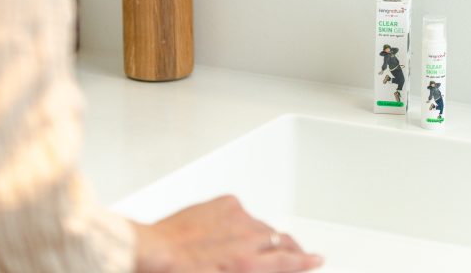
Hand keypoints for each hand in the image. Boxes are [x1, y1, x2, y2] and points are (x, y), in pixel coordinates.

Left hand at [134, 195, 322, 272]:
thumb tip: (260, 267)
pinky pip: (241, 211)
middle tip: (295, 253)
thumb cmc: (181, 272)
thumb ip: (250, 271)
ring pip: (263, 225)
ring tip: (260, 244)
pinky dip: (242, 220)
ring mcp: (237, 218)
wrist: (153, 251)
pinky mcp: (224, 204)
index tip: (317, 259)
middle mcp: (248, 238)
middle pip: (282, 240)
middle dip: (292, 248)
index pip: (288, 260)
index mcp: (248, 264)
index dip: (306, 261)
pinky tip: (232, 228)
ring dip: (266, 236)